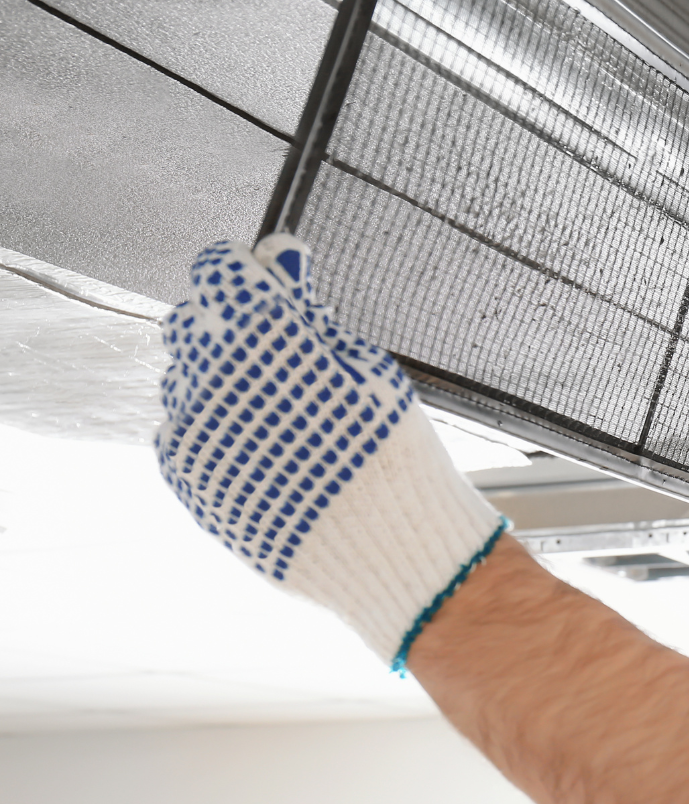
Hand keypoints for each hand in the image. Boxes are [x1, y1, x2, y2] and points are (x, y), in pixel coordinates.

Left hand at [156, 235, 505, 668]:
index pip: (220, 270)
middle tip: (281, 353)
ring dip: (220, 380)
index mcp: (262, 334)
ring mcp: (193, 430)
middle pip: (193, 321)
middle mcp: (212, 376)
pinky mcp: (188, 476)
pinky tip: (264, 445)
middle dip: (230, 324)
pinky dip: (213, 428)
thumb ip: (307, 307)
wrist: (391, 551)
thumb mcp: (368, 365)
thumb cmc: (394, 454)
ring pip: (183, 377)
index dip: (249, 270)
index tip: (273, 282)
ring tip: (280, 411)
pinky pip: (179, 430)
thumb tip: (274, 252)